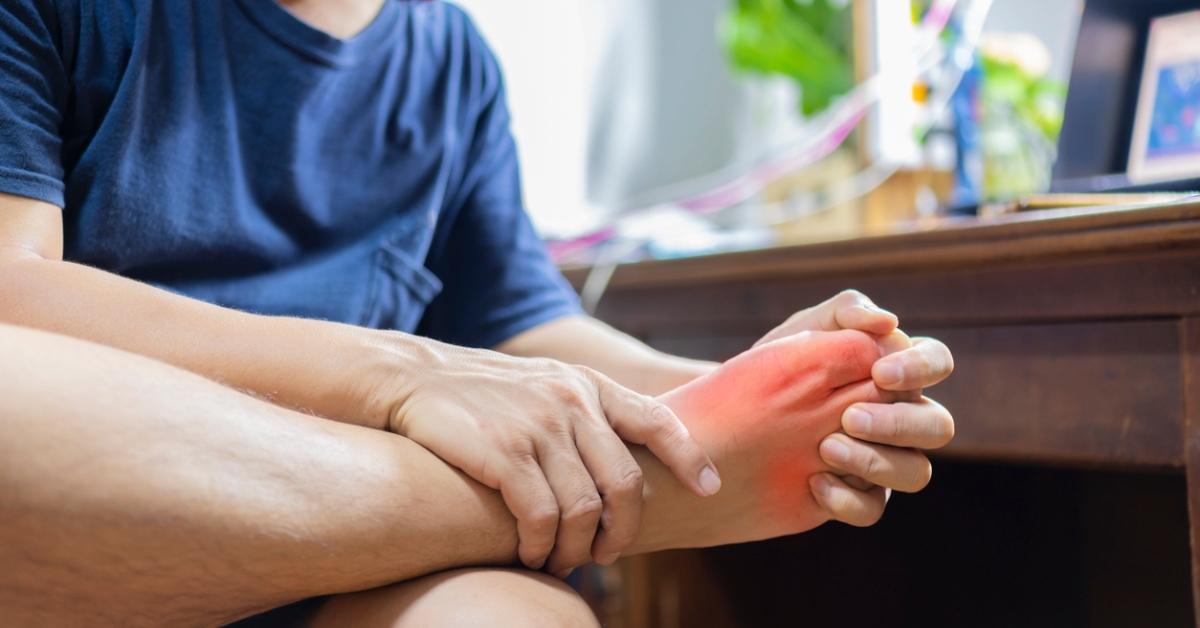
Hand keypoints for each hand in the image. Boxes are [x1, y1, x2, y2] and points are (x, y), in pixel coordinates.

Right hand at [387, 340, 719, 574]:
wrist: (414, 377)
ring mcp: (539, 427)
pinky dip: (542, 545)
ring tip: (561, 560)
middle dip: (623, 529)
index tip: (710, 488)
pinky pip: (542, 516)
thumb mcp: (546, 385)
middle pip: (625, 482)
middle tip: (606, 553)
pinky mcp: (504, 453)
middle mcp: (572, 402)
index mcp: (588, 385)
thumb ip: (585, 413)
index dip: (689, 457)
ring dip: (577, 548)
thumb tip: (623, 464)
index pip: (657, 420)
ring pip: (584, 509)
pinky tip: (531, 552)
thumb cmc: (484, 393)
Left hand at [755, 290, 954, 525]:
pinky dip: (847, 499)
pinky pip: (873, 508)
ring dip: (877, 462)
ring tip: (826, 447)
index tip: (880, 373)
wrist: (736, 408)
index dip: (921, 369)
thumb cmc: (782, 360)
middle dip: (899, 422)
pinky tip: (813, 482)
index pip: (937, 363)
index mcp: (900, 371)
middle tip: (849, 416)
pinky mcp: (859, 495)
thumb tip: (887, 322)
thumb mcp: (805, 329)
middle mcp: (903, 419)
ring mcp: (887, 461)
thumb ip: (844, 313)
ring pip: (916, 472)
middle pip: (938, 426)